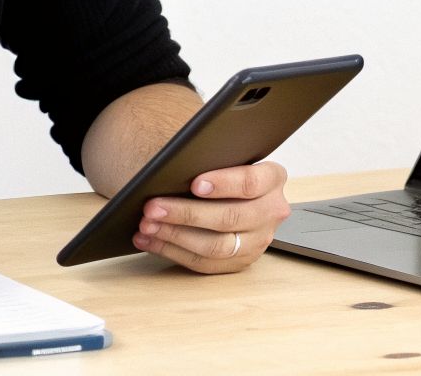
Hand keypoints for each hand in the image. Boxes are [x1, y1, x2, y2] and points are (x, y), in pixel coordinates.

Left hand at [133, 160, 290, 273]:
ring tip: (147, 226)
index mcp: (272, 179)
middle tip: (152, 208)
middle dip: (185, 213)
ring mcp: (259, 240)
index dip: (223, 184)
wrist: (243, 194)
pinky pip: (205, 263)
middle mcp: (271, 211)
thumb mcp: (230, 157)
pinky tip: (151, 240)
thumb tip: (173, 166)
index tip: (193, 183)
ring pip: (216, 246)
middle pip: (228, 217)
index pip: (250, 182)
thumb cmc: (227, 170)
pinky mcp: (241, 261)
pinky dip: (173, 252)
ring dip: (175, 236)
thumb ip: (213, 159)